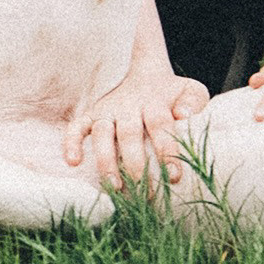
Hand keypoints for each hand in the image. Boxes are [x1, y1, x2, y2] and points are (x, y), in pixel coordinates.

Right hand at [65, 60, 209, 190]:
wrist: (141, 70)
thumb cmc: (170, 93)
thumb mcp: (189, 90)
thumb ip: (193, 102)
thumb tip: (183, 115)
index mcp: (155, 103)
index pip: (161, 125)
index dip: (167, 150)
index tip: (174, 176)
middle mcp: (128, 107)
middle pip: (130, 134)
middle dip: (136, 165)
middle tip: (145, 193)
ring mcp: (107, 110)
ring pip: (102, 134)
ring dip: (106, 160)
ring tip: (114, 187)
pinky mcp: (90, 114)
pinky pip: (76, 126)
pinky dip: (71, 142)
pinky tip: (73, 162)